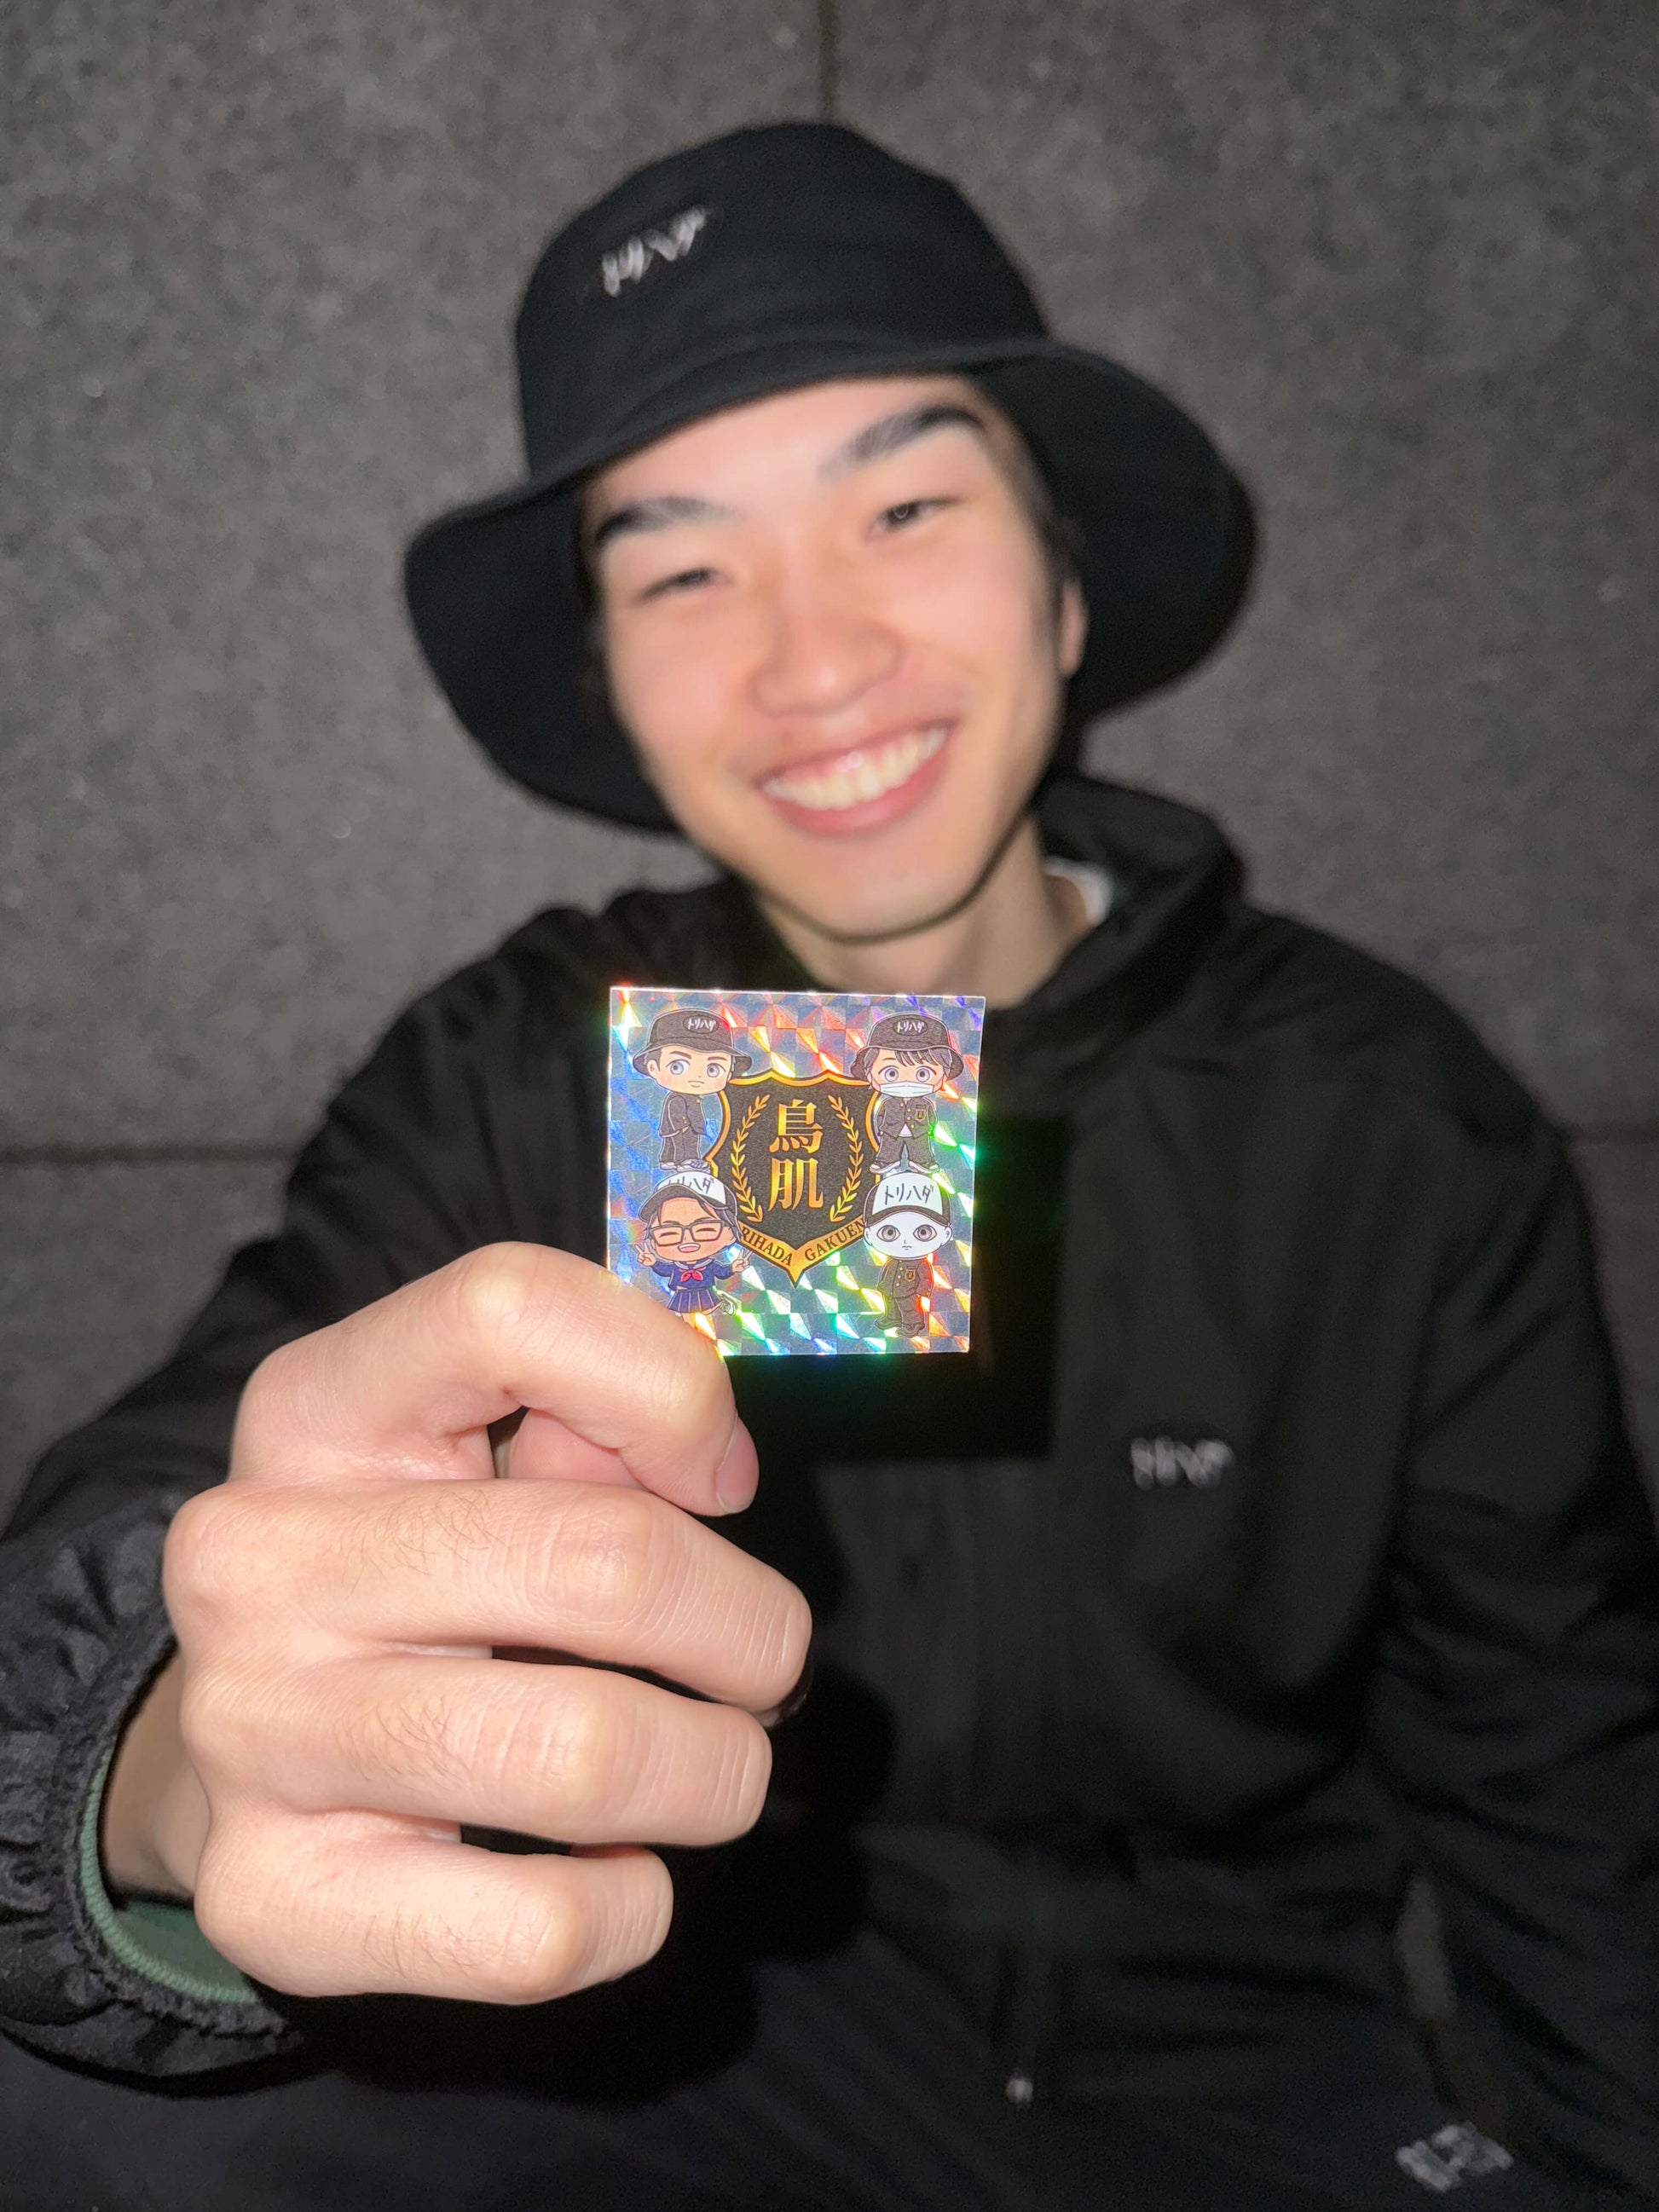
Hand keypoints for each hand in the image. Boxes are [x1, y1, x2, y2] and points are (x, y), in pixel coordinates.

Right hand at [104, 1244, 808, 2006]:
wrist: (238, 1743)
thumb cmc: (419, 1564)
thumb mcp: (472, 1444)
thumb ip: (595, 1410)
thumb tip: (714, 1470)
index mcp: (317, 1404)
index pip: (506, 1310)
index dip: (670, 1387)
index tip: (721, 1477)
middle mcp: (258, 1555)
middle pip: (605, 1560)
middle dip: (748, 1627)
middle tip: (764, 1662)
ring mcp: (254, 1730)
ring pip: (588, 1755)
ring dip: (714, 1773)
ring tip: (712, 1765)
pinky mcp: (278, 1900)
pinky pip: (539, 1930)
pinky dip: (633, 1908)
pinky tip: (618, 1869)